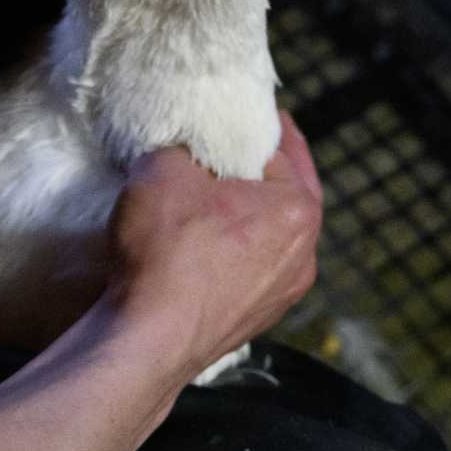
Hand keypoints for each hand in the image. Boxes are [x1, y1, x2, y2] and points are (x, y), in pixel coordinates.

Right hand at [104, 111, 324, 382]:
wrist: (146, 341)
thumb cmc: (166, 249)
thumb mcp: (165, 166)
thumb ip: (184, 145)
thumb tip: (186, 145)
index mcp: (298, 210)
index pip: (281, 148)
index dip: (257, 124)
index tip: (243, 109)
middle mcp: (304, 255)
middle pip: (285, 193)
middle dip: (259, 168)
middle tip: (233, 143)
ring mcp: (282, 294)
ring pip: (271, 235)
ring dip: (247, 212)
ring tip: (214, 191)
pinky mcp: (255, 320)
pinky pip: (252, 269)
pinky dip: (236, 248)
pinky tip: (204, 240)